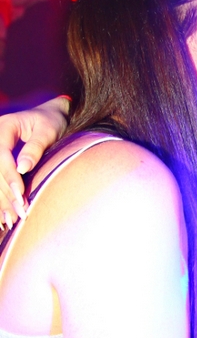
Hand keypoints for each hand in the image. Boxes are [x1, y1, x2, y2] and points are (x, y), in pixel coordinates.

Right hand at [0, 96, 69, 222]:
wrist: (49, 116)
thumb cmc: (51, 121)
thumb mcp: (48, 130)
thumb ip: (35, 147)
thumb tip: (23, 168)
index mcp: (3, 127)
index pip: (0, 154)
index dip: (9, 176)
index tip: (21, 194)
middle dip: (6, 193)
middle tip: (20, 213)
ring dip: (0, 201)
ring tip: (10, 221)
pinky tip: (2, 218)